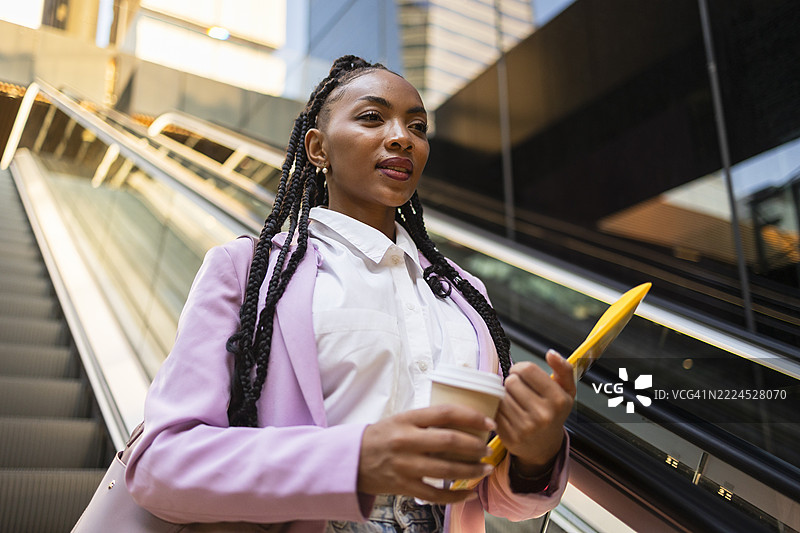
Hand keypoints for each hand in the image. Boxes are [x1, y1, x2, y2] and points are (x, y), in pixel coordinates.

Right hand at [358, 405, 494, 503]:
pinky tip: (469, 493)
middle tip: (488, 449)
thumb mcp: (400, 420)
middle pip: (450, 441)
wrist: (350, 460)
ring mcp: (405, 466)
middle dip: (476, 446)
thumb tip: (463, 422)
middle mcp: (406, 441)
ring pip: (447, 470)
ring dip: (471, 471)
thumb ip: (427, 420)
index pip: (445, 413)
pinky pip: (436, 495)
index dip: (471, 417)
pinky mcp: (404, 487)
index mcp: (407, 419)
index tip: (488, 423)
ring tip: (485, 469)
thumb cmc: (381, 437)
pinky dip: (456, 496)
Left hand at [495, 350, 575, 475]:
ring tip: (515, 401)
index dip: (519, 368)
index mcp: (558, 400)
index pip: (527, 369)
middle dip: (512, 382)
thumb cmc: (554, 414)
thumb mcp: (567, 391)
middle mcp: (543, 414)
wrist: (545, 446)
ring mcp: (526, 427)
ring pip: (501, 395)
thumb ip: (563, 369)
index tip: (521, 374)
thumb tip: (551, 353)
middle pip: (511, 381)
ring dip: (505, 395)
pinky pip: (495, 410)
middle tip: (518, 390)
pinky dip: (499, 408)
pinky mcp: (510, 436)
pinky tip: (509, 412)